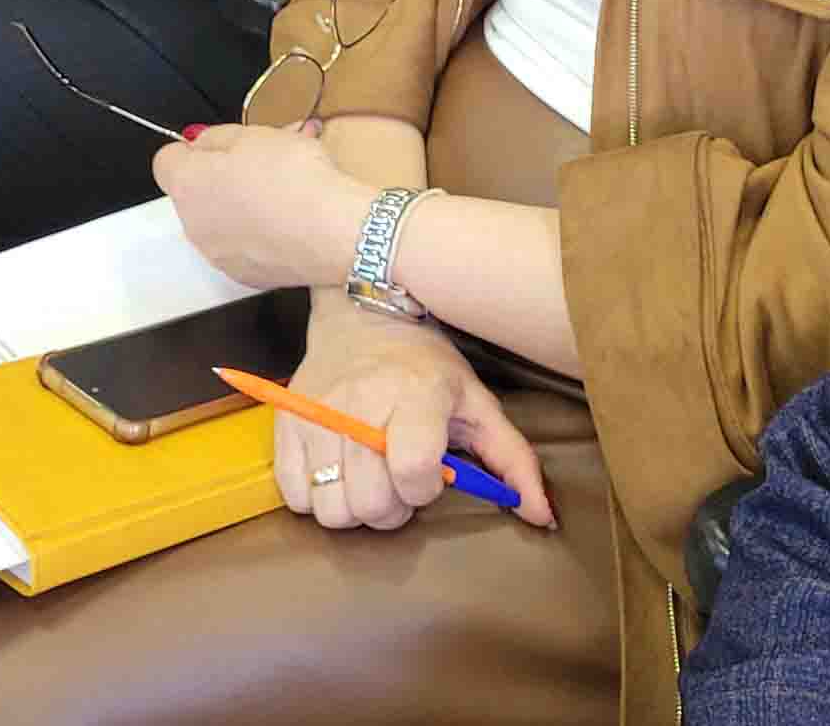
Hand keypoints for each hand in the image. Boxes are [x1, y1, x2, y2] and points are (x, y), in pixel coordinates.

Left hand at [152, 123, 364, 290]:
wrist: (332, 232)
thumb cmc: (293, 177)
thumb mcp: (255, 134)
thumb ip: (217, 137)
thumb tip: (200, 143)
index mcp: (187, 184)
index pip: (166, 160)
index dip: (194, 149)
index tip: (223, 146)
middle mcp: (192, 224)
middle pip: (196, 192)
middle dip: (222, 177)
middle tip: (263, 164)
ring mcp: (217, 254)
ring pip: (221, 220)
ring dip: (241, 205)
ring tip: (284, 192)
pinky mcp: (244, 275)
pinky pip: (243, 246)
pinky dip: (260, 234)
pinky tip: (290, 223)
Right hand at [268, 304, 554, 532]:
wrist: (363, 313)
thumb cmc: (427, 366)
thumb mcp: (478, 403)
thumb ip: (513, 461)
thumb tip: (542, 516)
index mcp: (418, 396)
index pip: (413, 470)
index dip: (424, 489)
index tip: (431, 475)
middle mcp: (361, 405)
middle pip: (369, 502)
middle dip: (391, 508)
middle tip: (399, 482)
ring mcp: (317, 416)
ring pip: (330, 509)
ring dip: (353, 508)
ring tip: (368, 479)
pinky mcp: (287, 424)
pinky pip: (296, 496)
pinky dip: (317, 497)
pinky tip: (339, 473)